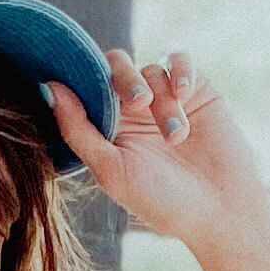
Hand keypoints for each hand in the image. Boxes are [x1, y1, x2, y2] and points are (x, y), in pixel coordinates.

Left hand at [46, 46, 269, 257]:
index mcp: (107, 127)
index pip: (86, 86)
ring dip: (163, 102)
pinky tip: (186, 94)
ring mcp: (165, 96)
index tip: (84, 79)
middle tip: (138, 103)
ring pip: (151, 70)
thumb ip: (78, 129)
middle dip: (125, 81)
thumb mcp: (112, 169)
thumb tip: (48, 87)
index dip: (83, 78)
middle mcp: (134, 109)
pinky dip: (181, 71)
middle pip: (115, 66)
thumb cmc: (162, 200)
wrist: (221, 210)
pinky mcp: (196, 89)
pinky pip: (179, 60)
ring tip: (178, 138)